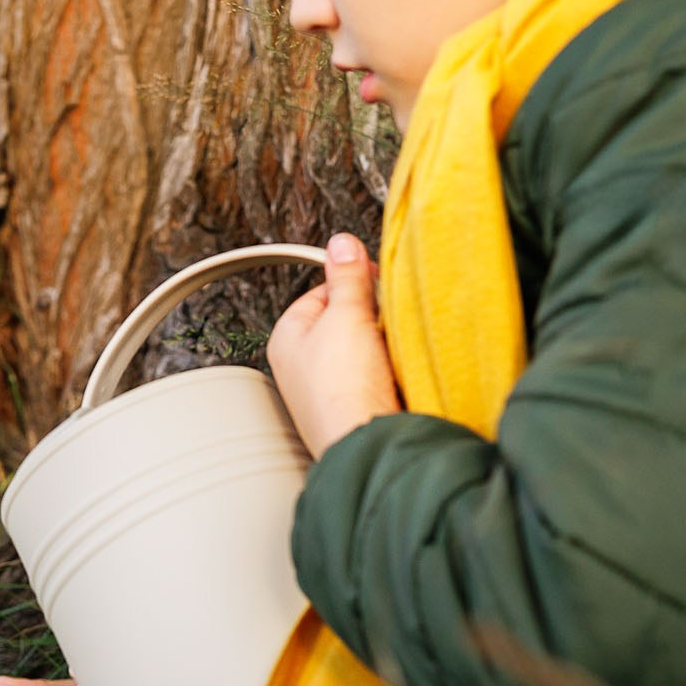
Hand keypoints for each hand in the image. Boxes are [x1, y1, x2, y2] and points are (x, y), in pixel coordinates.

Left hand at [267, 232, 401, 457]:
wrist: (366, 442)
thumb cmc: (343, 388)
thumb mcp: (346, 315)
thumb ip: (347, 277)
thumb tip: (341, 243)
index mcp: (287, 337)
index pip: (319, 291)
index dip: (350, 282)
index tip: (374, 279)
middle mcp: (301, 365)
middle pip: (342, 321)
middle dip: (368, 316)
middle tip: (384, 320)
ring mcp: (327, 389)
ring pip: (361, 350)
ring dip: (382, 346)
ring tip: (391, 350)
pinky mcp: (353, 407)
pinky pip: (375, 377)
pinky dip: (390, 371)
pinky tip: (398, 374)